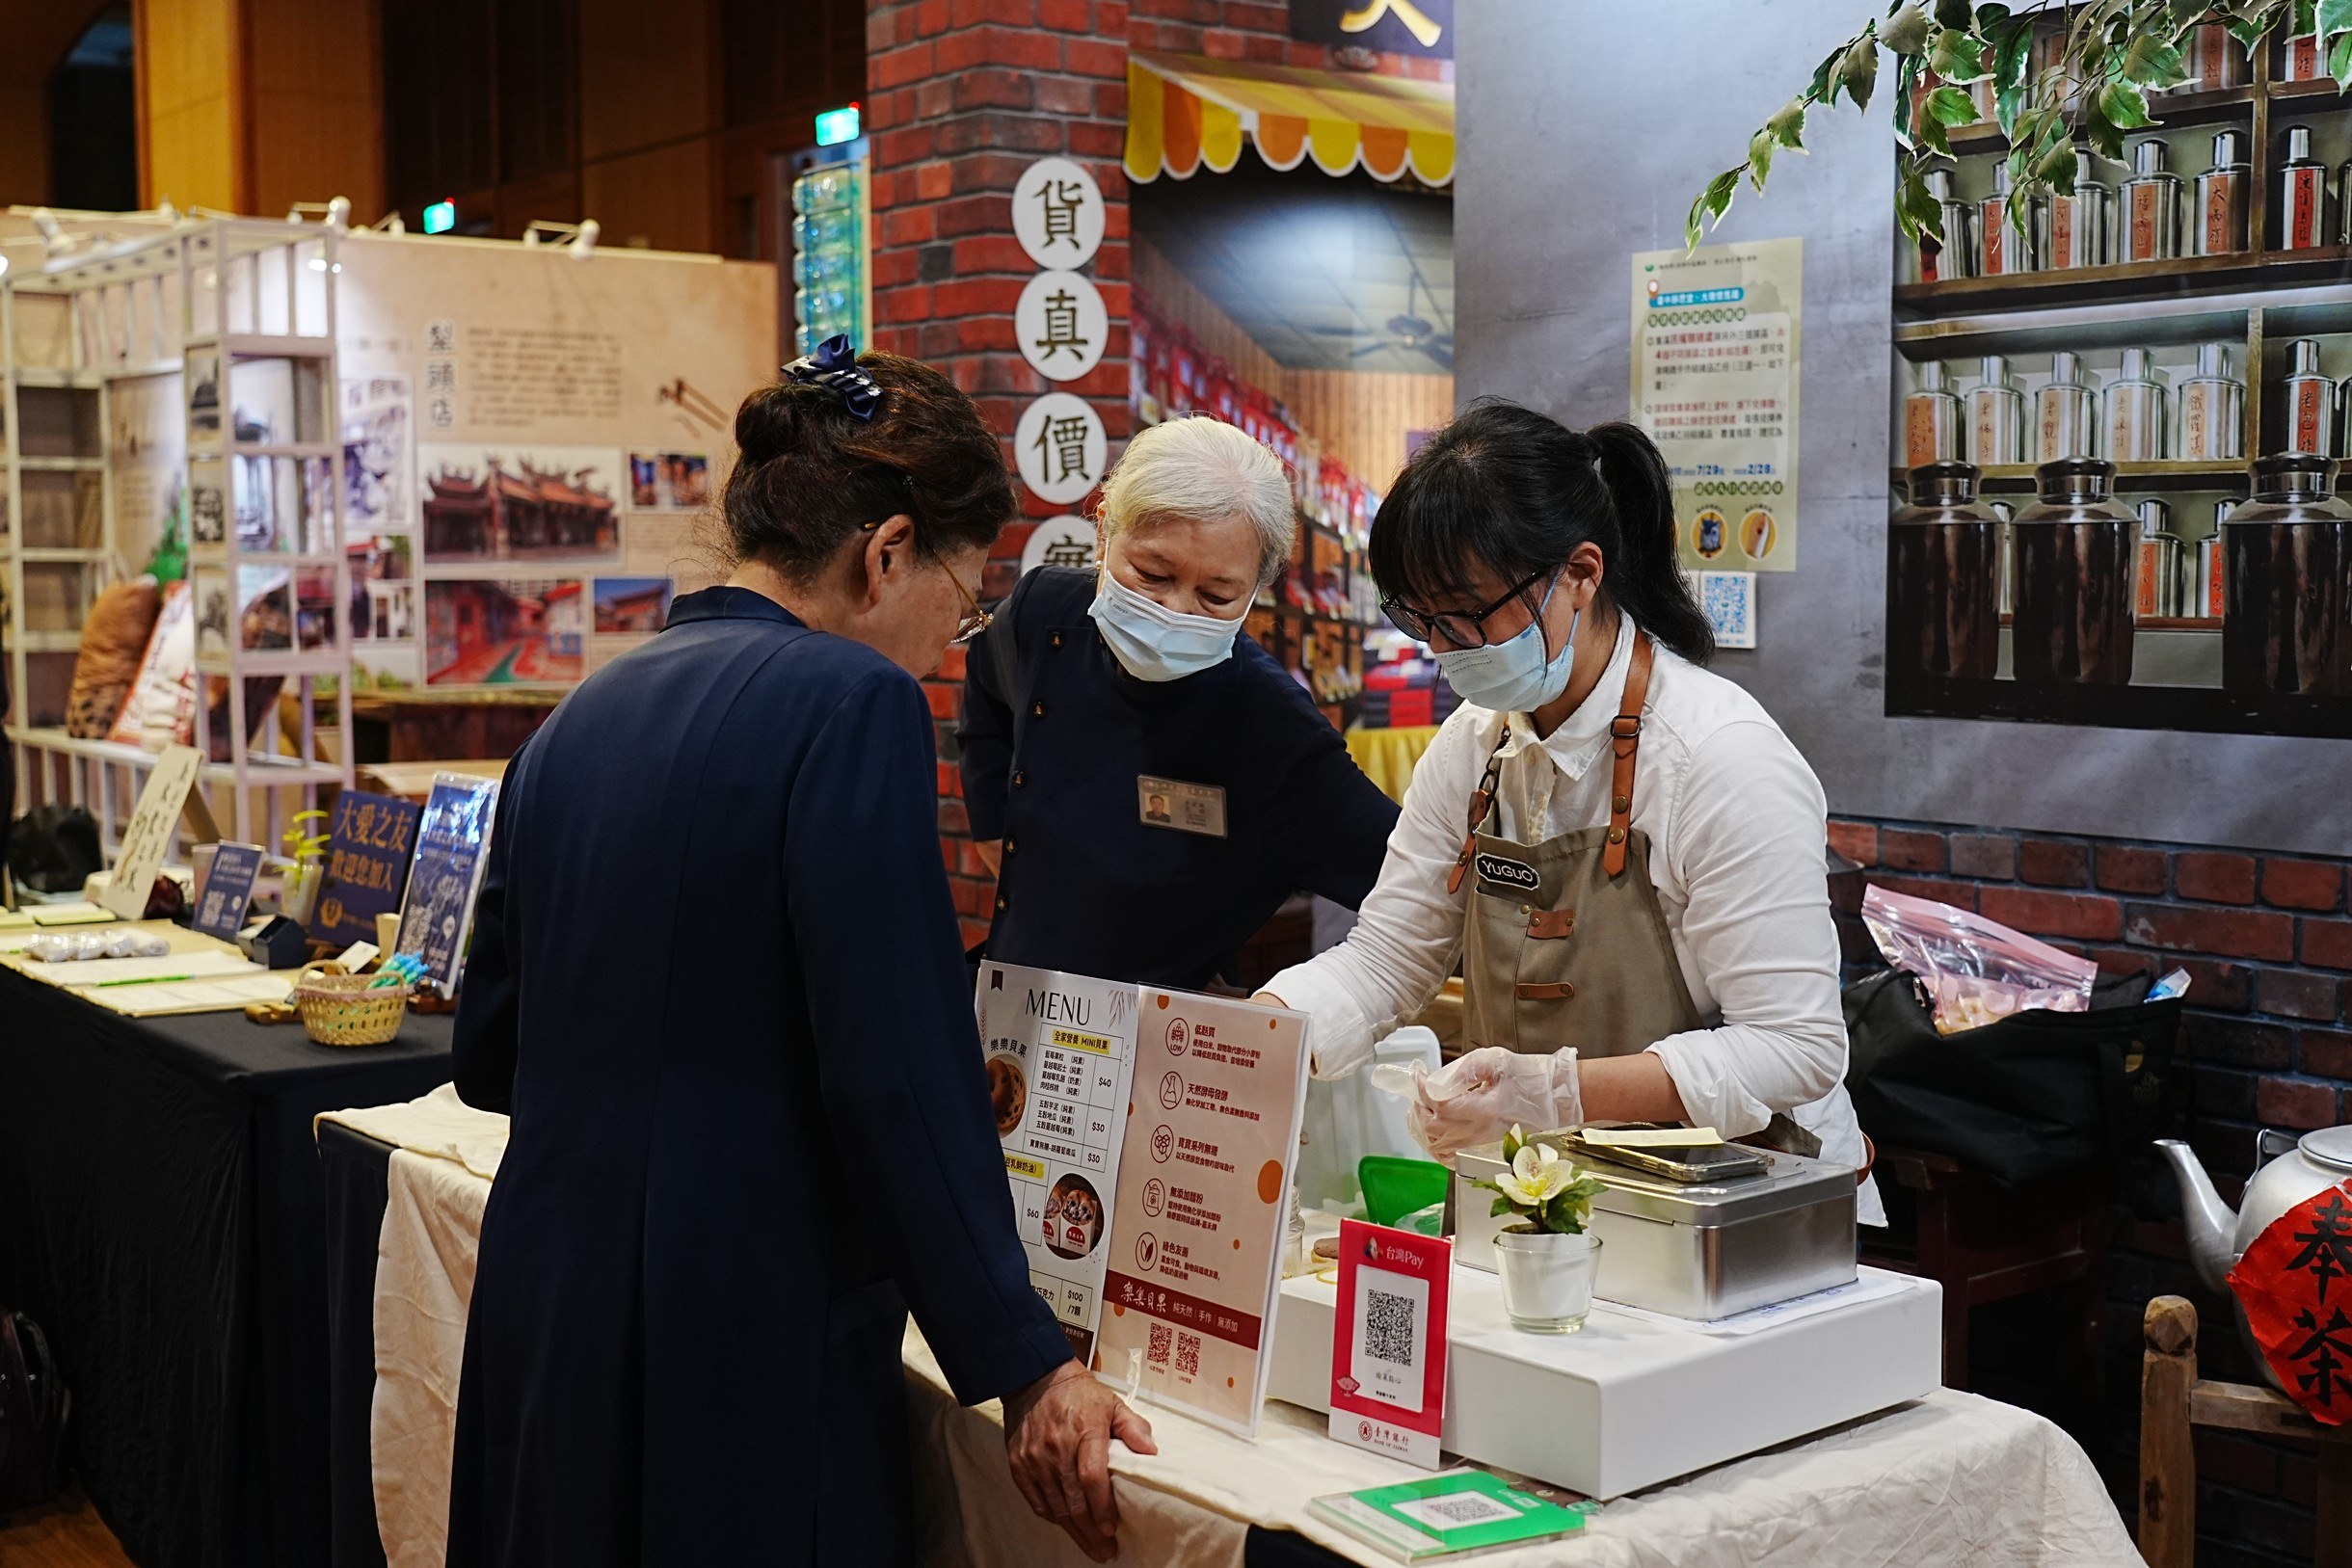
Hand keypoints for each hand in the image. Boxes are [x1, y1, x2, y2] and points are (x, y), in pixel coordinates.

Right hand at [1002, 1359, 1157, 1561]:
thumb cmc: (1079, 1394)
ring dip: (1074, 1531)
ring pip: (1055, 1506)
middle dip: (1091, 1532)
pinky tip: (1067, 1526)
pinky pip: (1036, 1500)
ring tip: (1091, 1547)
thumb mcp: (1113, 1403)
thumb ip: (1133, 1428)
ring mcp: (1034, 1457)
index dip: (1102, 1507)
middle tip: (1106, 1550)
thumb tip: (1151, 1452)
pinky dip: (1052, 1517)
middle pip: (1074, 1500)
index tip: (1112, 1528)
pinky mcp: (1019, 1463)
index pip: (1092, 1476)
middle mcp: (1057, 1446)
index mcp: (1085, 1430)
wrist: (1035, 1379)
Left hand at [1379, 1047, 1582, 1158]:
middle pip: (1433, 1129)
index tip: (1418, 1076)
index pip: (1439, 1104)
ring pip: (1439, 1147)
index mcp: (1486, 1109)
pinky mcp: (1487, 1155)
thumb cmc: (1529, 1078)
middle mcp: (1482, 1134)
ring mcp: (1484, 1148)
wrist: (1557, 1100)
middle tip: (1419, 1094)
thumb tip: (1436, 1080)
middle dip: (1419, 1109)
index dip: (1421, 1089)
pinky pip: (1452, 1161)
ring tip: (1425, 1110)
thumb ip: (1464, 1069)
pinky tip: (1438, 1132)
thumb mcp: (1496, 1061)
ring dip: (1425, 1128)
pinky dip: (1438, 1147)